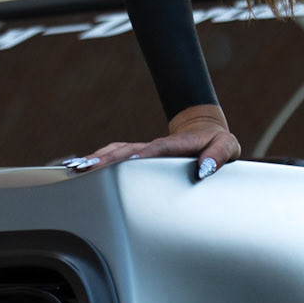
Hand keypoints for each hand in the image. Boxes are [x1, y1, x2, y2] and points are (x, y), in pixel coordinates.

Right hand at [62, 104, 239, 181]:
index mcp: (177, 145)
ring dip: (98, 160)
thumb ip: (218, 156)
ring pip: (118, 152)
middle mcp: (157, 146)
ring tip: (76, 168)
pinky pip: (117, 157)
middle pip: (128, 151)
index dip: (143, 155)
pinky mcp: (140, 156)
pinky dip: (99, 161)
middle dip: (107, 159)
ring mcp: (146, 151)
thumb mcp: (227, 147)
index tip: (128, 161)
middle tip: (87, 167)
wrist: (207, 133)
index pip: (158, 149)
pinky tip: (80, 169)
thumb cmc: (218, 143)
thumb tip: (204, 168)